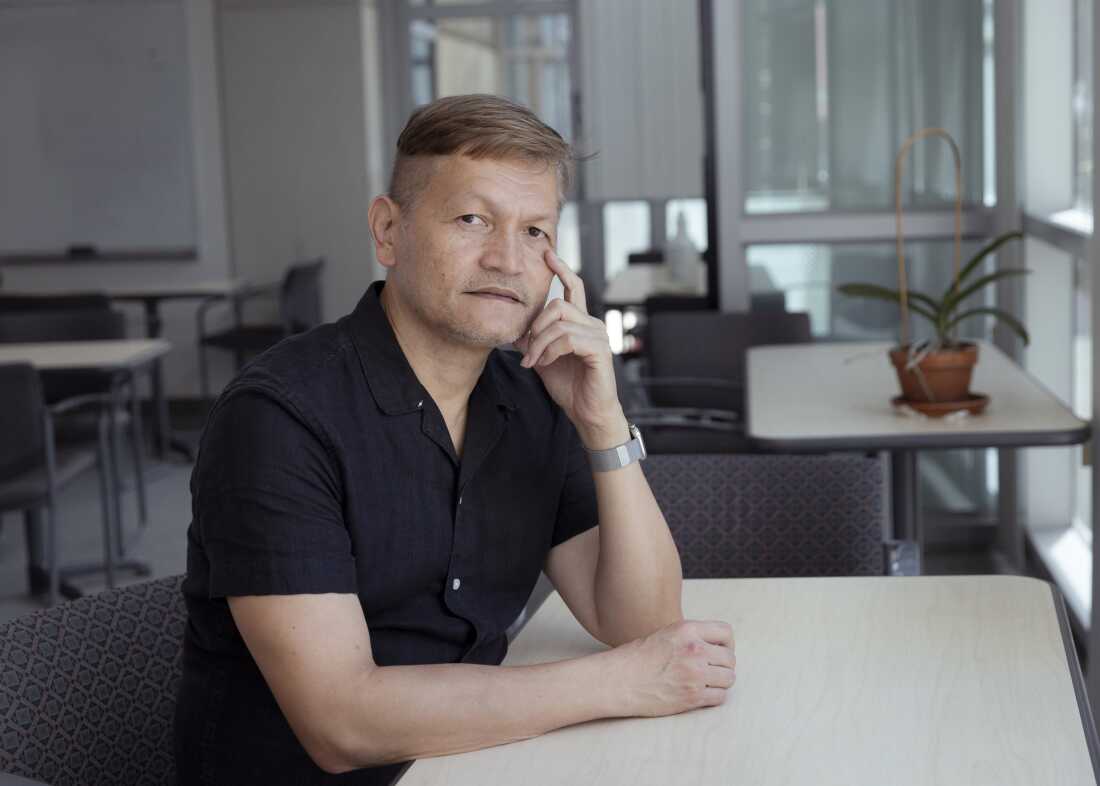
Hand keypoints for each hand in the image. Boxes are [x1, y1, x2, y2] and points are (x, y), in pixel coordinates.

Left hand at [514, 250, 625, 447]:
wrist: (587, 413)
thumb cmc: (570, 387)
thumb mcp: (544, 359)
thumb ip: (534, 341)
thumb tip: (516, 329)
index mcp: (580, 323)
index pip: (573, 288)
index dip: (561, 270)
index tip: (547, 254)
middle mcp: (592, 325)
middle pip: (558, 305)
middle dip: (535, 326)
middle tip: (526, 349)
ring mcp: (598, 336)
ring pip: (560, 322)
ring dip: (539, 343)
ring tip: (532, 361)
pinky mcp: (599, 350)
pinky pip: (568, 339)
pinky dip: (550, 351)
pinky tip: (545, 363)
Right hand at [610, 620, 735, 717]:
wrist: (619, 680)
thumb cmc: (637, 658)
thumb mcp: (666, 634)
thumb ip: (692, 636)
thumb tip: (715, 646)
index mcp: (688, 630)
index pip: (726, 632)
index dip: (727, 644)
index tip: (720, 651)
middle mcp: (695, 650)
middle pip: (730, 658)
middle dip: (723, 665)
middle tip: (710, 670)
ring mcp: (695, 674)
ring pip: (729, 678)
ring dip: (720, 682)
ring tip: (705, 683)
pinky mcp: (693, 697)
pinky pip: (720, 697)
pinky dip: (714, 697)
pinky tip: (700, 694)